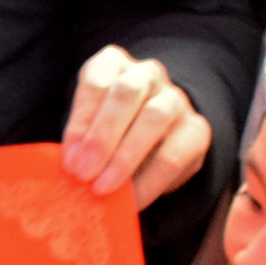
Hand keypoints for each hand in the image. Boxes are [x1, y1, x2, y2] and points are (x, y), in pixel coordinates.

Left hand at [62, 48, 208, 206]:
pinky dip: (149, 182)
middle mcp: (146, 74)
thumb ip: (80, 139)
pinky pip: (174, 155)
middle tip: (83, 173)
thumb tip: (70, 166)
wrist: (157, 138)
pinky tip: (132, 200)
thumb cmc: (110, 129)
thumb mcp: (88, 125)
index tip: (69, 157)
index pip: (96, 82)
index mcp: (113, 63)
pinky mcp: (196, 130)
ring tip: (103, 188)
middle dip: (102, 136)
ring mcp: (175, 98)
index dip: (81, 120)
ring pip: (155, 117)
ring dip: (125, 157)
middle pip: (127, 94)